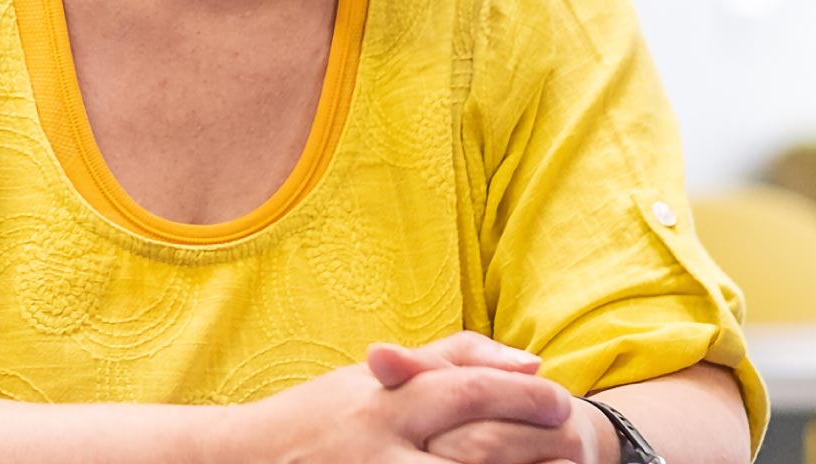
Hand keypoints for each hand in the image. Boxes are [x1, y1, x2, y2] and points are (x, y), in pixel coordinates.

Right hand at [237, 334, 571, 463]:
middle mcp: (378, 449)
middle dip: (531, 445)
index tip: (559, 400)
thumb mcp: (374, 378)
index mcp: (382, 403)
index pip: (463, 391)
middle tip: (571, 441)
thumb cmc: (320, 417)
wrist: (243, 461)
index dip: (518, 397)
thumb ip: (448, 361)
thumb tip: (530, 364)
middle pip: (476, 446)